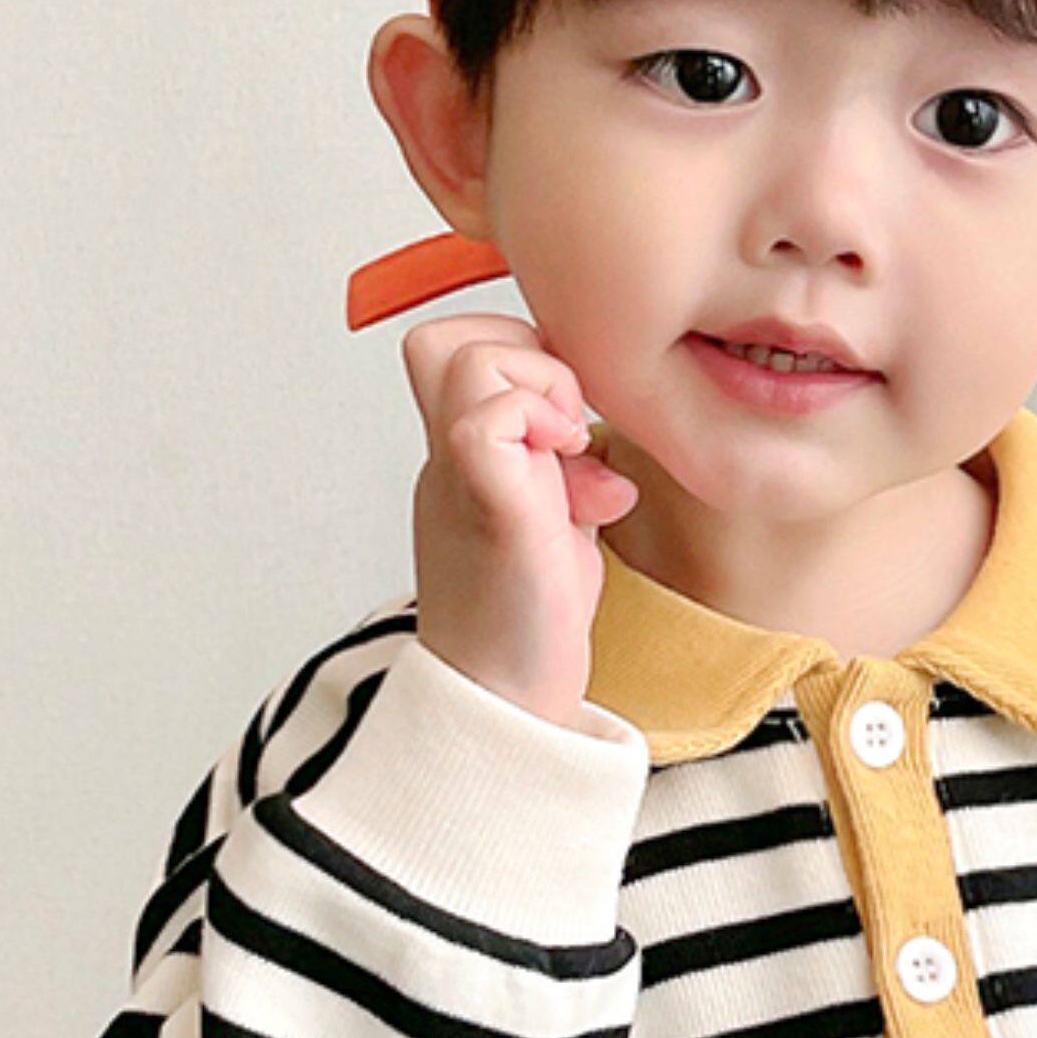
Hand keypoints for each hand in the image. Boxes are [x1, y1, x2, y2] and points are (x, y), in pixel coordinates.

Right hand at [399, 310, 640, 730]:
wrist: (505, 700)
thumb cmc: (528, 621)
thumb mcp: (548, 519)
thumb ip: (557, 467)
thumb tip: (593, 437)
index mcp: (460, 458)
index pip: (452, 351)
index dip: (514, 353)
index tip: (565, 416)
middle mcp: (447, 459)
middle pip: (443, 337)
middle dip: (524, 355)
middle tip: (567, 424)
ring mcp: (459, 477)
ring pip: (468, 357)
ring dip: (542, 388)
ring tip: (574, 456)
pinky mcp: (488, 501)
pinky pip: (488, 413)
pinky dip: (542, 423)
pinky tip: (579, 487)